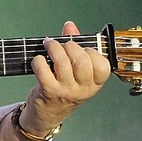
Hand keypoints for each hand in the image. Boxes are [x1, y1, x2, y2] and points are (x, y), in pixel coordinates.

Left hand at [19, 21, 110, 135]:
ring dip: (53, 48)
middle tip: (61, 45)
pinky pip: (43, 69)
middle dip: (70, 46)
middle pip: (82, 61)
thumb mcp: (76, 72)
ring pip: (62, 62)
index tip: (82, 49)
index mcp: (94, 84)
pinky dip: (38, 60)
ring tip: (48, 44)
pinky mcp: (48, 91)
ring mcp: (66, 91)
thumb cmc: (64, 88)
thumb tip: (70, 25)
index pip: (102, 65)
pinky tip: (39, 60)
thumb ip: (75, 46)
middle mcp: (83, 89)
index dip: (91, 52)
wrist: (48, 115)